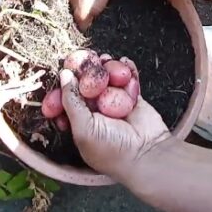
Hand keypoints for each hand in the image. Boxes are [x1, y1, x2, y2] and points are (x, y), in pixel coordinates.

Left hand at [59, 59, 173, 183]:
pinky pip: (129, 79)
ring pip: (107, 79)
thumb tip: (65, 75)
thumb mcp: (82, 128)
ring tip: (106, 59)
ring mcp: (115, 104)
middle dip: (87, 70)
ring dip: (107, 67)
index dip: (66, 83)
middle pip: (88, 84)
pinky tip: (124, 62)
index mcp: (79, 122)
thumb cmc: (110, 149)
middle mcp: (95, 112)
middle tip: (87, 56)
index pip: (68, 98)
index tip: (67, 67)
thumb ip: (71, 101)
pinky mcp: (133, 98)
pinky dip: (127, 69)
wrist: (146, 155)